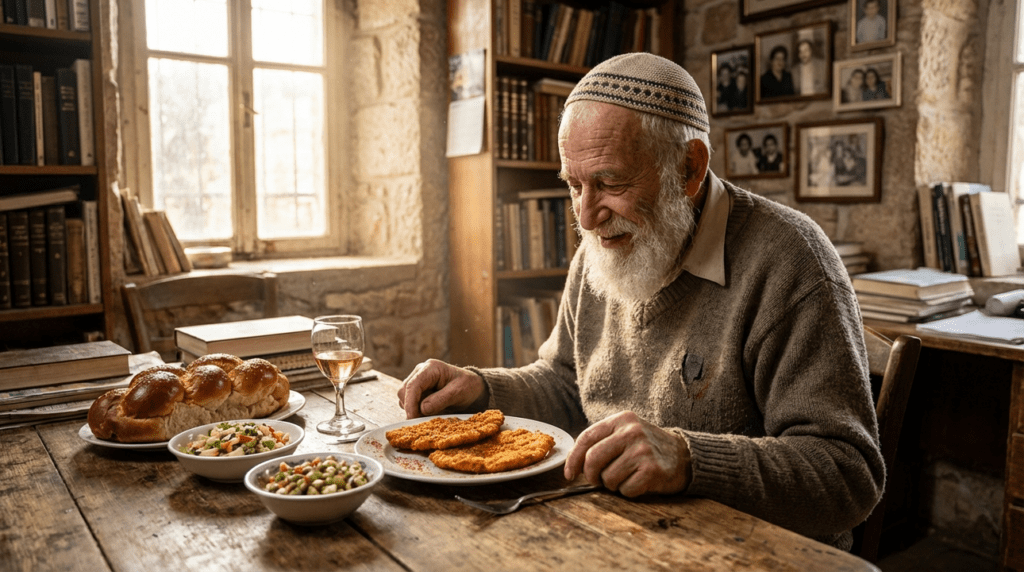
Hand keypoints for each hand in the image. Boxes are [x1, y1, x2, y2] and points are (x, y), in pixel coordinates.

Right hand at [397, 359, 486, 417]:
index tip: (412, 417)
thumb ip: (441, 399)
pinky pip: (409, 402)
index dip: (410, 402)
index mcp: (431, 368)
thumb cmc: (467, 386)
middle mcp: (420, 372)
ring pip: (404, 397)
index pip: (413, 385)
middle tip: (421, 420)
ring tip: (430, 415)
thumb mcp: (458, 392)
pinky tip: (428, 413)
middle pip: (404, 391)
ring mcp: (418, 381)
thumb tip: (422, 409)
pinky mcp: (417, 390)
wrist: (472, 388)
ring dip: (412, 409)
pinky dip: (415, 410)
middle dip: (410, 407)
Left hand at [563, 411, 691, 497]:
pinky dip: (628, 492)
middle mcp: (632, 432)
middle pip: (593, 459)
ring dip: (613, 484)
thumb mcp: (626, 433)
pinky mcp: (652, 470)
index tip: (570, 474)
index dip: (573, 459)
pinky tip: (639, 482)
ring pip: (608, 478)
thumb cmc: (647, 448)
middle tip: (598, 480)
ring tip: (627, 476)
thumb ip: (602, 441)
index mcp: (621, 420)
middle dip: (591, 476)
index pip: (586, 438)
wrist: (684, 456)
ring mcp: (642, 450)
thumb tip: (574, 462)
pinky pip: (626, 490)